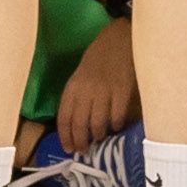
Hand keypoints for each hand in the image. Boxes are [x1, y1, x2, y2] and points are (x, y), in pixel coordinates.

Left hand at [54, 26, 141, 154]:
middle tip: (86, 150)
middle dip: (81, 141)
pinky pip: (117, 114)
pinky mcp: (122, 90)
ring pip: (97, 123)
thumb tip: (79, 121)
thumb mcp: (82, 73)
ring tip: (102, 138)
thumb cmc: (101, 54)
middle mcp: (85, 91)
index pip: (64, 117)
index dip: (65, 136)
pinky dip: (116, 124)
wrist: (121, 35)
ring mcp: (104, 90)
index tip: (69, 148)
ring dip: (99, 135)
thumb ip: (79, 94)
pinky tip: (117, 126)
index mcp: (73, 86)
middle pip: (79, 124)